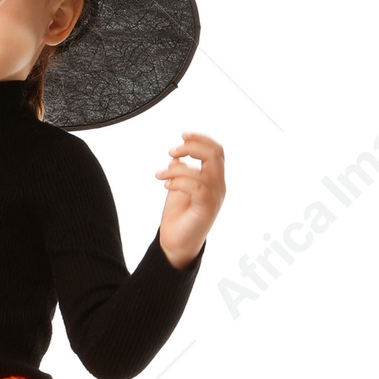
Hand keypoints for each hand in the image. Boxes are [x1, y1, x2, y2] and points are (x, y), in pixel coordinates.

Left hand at [154, 132, 223, 267]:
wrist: (175, 243)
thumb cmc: (178, 216)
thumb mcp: (178, 187)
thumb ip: (181, 171)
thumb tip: (176, 157)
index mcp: (214, 179)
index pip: (216, 151)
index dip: (201, 139)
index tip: (182, 135)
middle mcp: (218, 187)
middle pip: (215, 155)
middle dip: (192, 147)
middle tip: (172, 152)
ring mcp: (215, 198)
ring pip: (203, 171)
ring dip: (177, 169)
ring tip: (160, 175)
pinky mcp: (206, 209)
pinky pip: (197, 187)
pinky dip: (179, 182)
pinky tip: (166, 186)